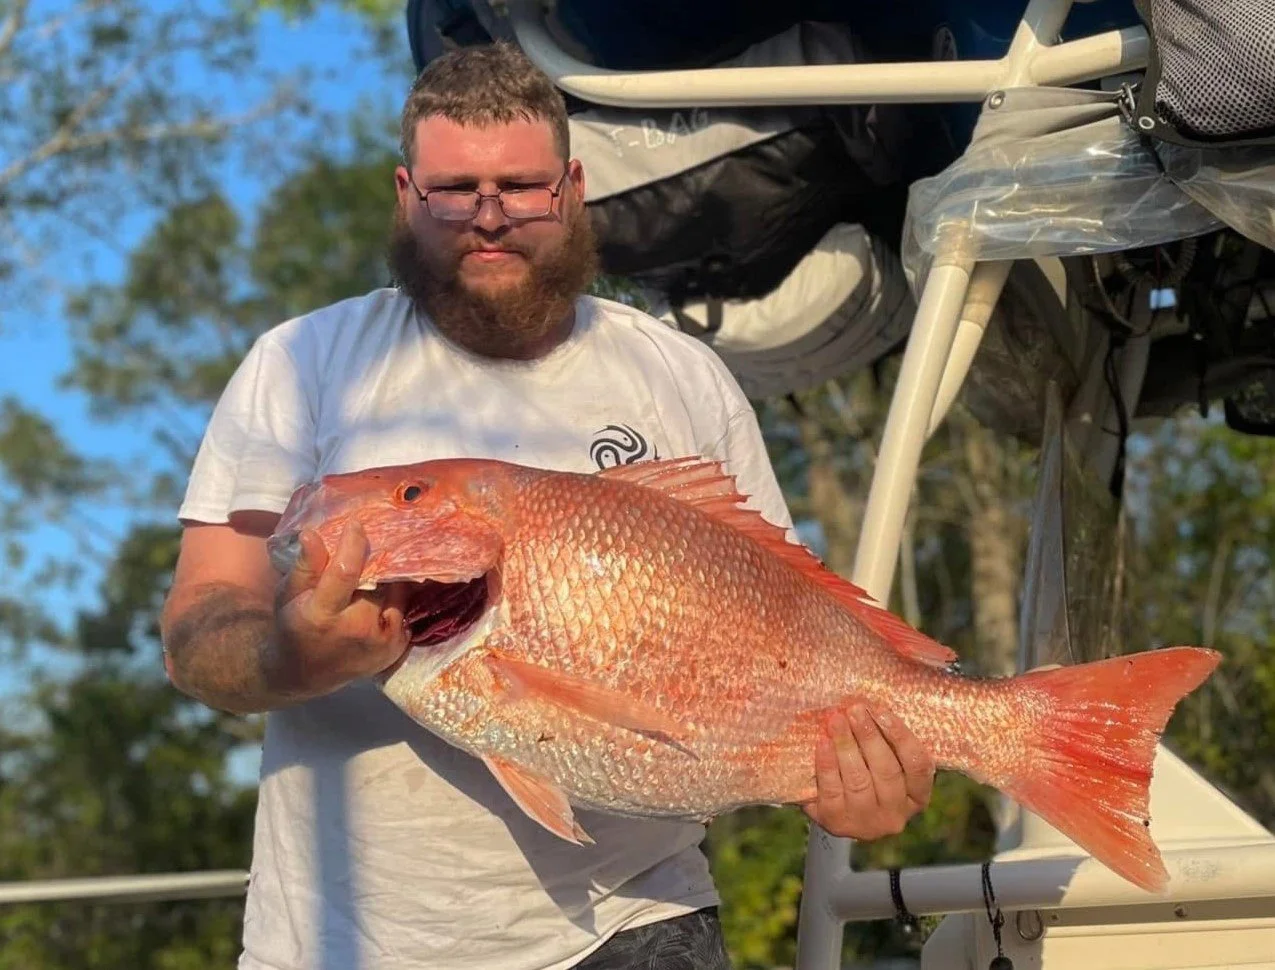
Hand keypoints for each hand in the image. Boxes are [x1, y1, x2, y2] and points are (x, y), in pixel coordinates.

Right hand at [267, 520, 410, 699]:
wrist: (306, 672)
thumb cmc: (294, 626)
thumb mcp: (287, 595)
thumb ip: (305, 566)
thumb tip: (312, 533)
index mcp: (322, 615)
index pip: (346, 571)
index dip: (354, 543)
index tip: (356, 525)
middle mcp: (355, 630)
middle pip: (377, 581)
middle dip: (374, 561)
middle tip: (370, 548)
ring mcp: (380, 642)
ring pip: (396, 592)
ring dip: (388, 579)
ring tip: (377, 571)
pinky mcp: (396, 648)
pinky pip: (404, 609)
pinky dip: (396, 598)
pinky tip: (383, 593)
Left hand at [803, 703, 934, 839]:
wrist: (829, 806)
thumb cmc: (863, 773)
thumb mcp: (882, 760)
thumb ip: (884, 739)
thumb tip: (870, 705)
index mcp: (916, 797)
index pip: (918, 766)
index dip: (901, 737)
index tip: (881, 712)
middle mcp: (895, 814)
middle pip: (887, 771)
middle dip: (869, 736)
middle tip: (855, 710)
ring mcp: (866, 823)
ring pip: (859, 780)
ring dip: (846, 745)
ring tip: (836, 720)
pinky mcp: (837, 822)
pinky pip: (832, 790)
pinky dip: (827, 764)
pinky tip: (823, 743)